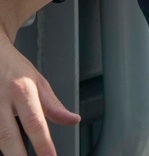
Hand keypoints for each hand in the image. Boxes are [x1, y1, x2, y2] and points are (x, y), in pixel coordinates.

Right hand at [0, 37, 79, 155]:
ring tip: (19, 155)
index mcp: (22, 91)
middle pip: (8, 136)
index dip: (43, 144)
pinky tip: (7, 147)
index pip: (35, 123)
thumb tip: (73, 120)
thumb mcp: (39, 82)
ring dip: (7, 150)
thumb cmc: (14, 69)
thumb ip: (54, 105)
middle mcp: (1, 100)